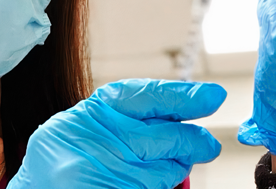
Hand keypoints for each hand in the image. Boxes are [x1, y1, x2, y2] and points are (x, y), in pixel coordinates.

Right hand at [7, 79, 225, 188]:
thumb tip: (178, 116)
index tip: (211, 95)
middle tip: (207, 143)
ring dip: (176, 168)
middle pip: (168, 137)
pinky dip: (158, 186)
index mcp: (96, 110)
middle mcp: (103, 139)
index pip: (148, 96)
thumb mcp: (89, 122)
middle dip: (194, 140)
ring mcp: (109, 171)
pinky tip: (143, 181)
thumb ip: (128, 117)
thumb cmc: (64, 153)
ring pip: (166, 171)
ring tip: (165, 164)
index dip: (183, 96)